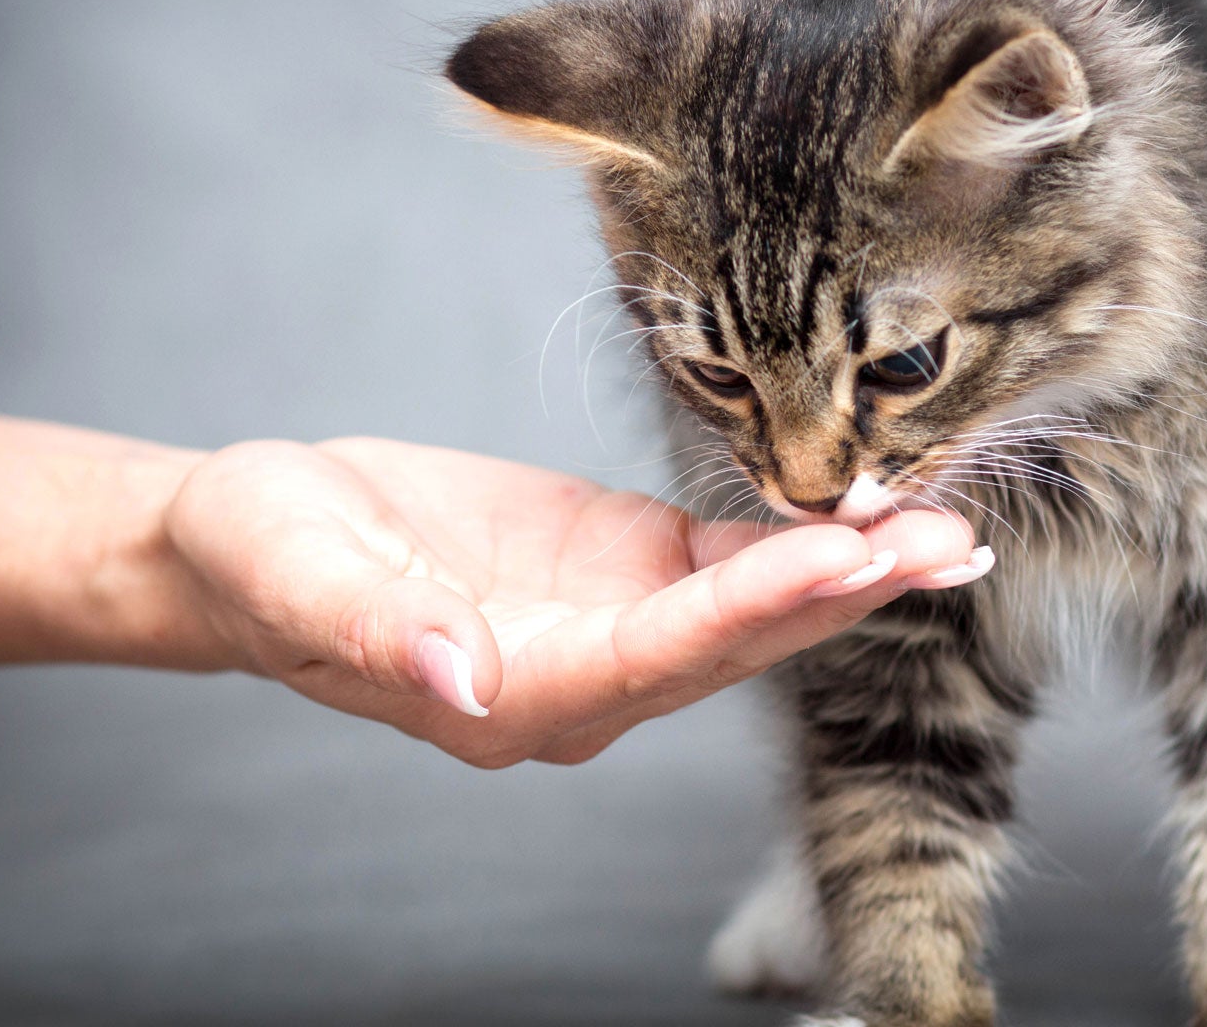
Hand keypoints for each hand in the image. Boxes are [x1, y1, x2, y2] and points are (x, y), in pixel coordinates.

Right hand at [163, 437, 988, 766]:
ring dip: (851, 573)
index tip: (848, 553)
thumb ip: (378, 631)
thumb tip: (461, 678)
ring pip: (752, 609)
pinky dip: (803, 541)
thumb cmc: (261, 556)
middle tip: (948, 543)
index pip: (657, 654)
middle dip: (844, 593)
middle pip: (735, 643)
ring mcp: (614, 628)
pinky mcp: (625, 571)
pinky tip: (880, 514)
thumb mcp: (292, 576)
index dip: (755, 604)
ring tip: (951, 528)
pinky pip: (730, 564)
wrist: (256, 539)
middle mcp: (585, 678)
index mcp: (515, 692)